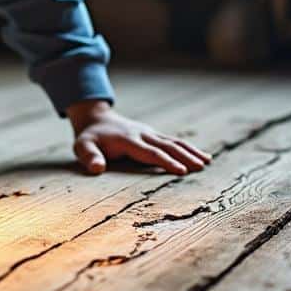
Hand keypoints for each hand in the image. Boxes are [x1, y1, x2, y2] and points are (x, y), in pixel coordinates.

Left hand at [66, 100, 210, 175]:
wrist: (96, 118)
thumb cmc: (89, 138)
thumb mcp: (82, 146)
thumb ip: (89, 157)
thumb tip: (97, 169)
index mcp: (127, 140)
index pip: (149, 152)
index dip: (166, 162)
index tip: (182, 171)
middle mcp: (142, 134)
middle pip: (167, 146)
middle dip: (185, 156)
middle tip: (202, 167)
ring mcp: (149, 133)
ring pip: (173, 141)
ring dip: (191, 151)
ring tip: (207, 162)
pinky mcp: (153, 135)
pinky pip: (173, 141)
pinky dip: (188, 148)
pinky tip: (202, 156)